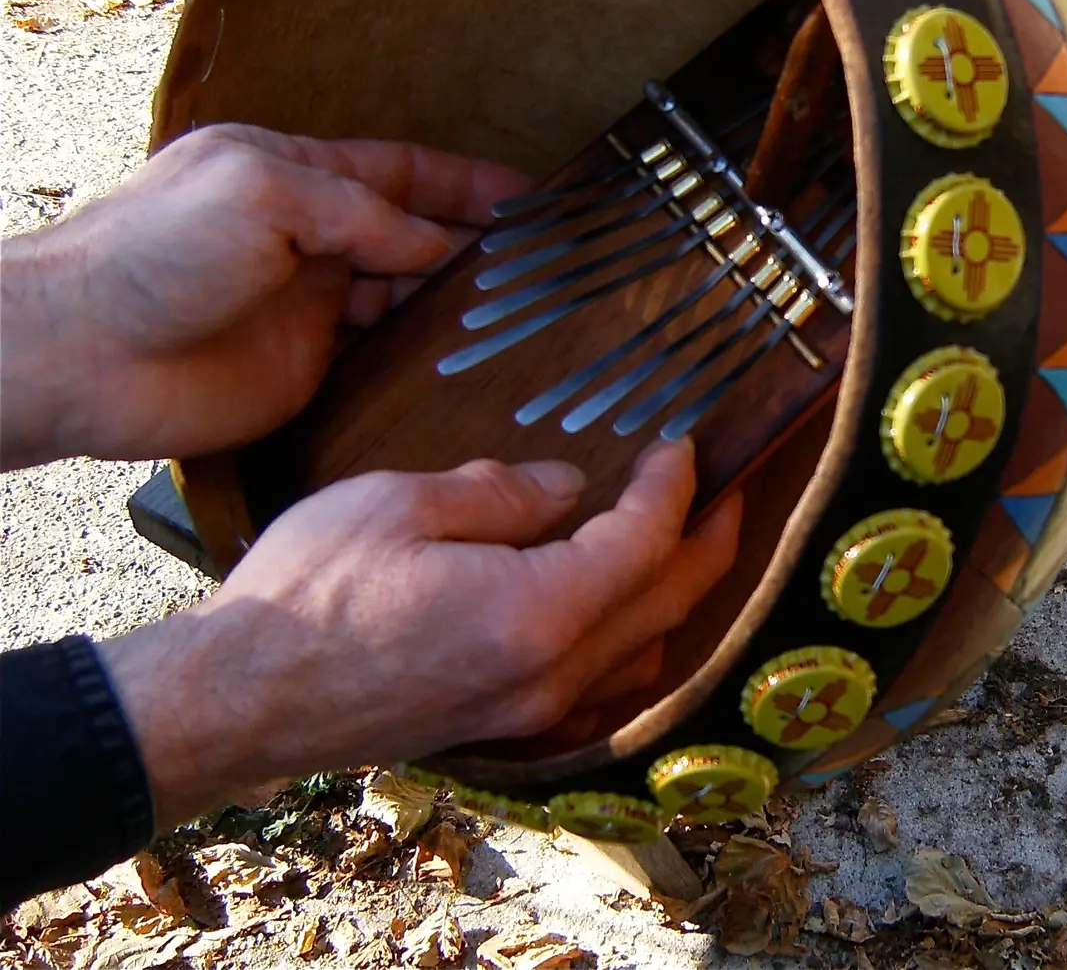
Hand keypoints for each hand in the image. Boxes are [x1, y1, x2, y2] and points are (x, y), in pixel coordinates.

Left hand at [0, 123, 525, 468]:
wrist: (84, 353)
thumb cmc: (154, 251)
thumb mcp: (263, 194)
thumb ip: (358, 213)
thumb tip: (431, 244)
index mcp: (295, 174)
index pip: (401, 170)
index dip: (465, 181)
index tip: (528, 195)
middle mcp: (309, 237)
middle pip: (410, 233)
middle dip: (473, 242)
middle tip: (540, 260)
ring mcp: (309, 305)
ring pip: (403, 294)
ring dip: (454, 297)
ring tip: (519, 307)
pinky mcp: (307, 365)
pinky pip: (380, 354)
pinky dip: (422, 351)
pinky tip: (465, 354)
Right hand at [97, 438, 741, 829]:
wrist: (238, 697)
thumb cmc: (307, 594)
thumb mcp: (399, 506)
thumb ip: (501, 494)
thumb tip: (569, 488)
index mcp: (532, 613)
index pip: (641, 544)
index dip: (672, 487)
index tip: (681, 443)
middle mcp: (547, 676)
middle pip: (664, 605)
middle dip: (706, 540)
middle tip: (724, 489)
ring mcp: (526, 713)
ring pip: (643, 656)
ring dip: (677, 596)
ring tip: (682, 543)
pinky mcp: (501, 727)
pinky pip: (601, 689)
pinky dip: (632, 642)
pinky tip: (618, 611)